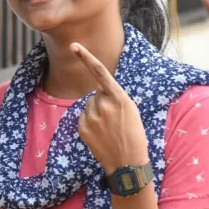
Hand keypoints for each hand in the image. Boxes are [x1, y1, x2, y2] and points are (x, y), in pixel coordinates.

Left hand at [71, 43, 149, 174]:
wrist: (128, 163)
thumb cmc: (134, 135)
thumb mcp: (131, 110)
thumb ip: (114, 97)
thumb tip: (97, 91)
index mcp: (120, 97)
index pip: (99, 72)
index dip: (86, 57)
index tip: (74, 46)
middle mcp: (104, 104)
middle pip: (95, 94)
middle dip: (102, 102)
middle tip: (115, 120)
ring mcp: (92, 116)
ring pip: (89, 105)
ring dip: (96, 113)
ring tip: (109, 128)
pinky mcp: (83, 127)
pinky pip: (83, 117)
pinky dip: (90, 123)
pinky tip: (101, 134)